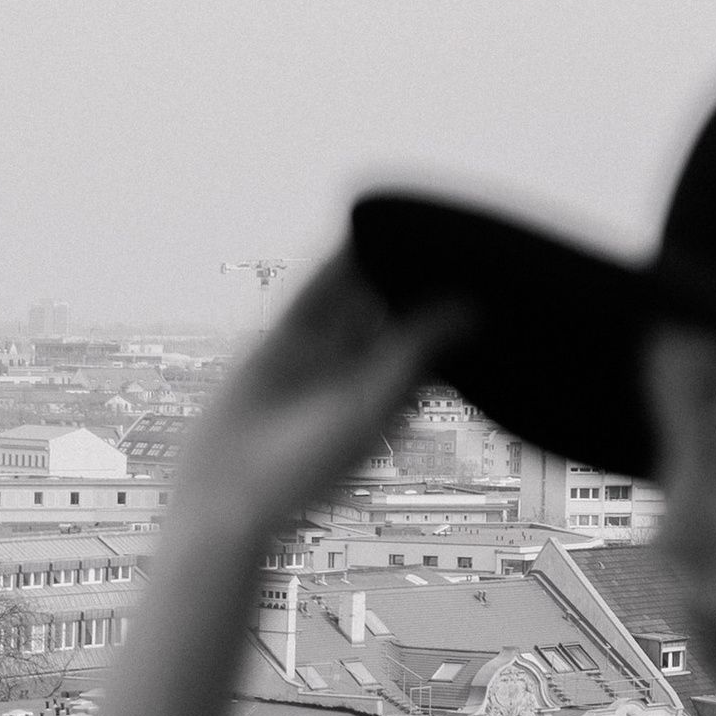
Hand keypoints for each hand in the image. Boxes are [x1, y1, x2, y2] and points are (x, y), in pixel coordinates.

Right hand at [171, 253, 467, 564]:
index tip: (484, 269)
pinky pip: (316, 293)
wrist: (231, 489)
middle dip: (420, 278)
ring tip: (411, 226)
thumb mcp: (375, 401)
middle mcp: (361, 372)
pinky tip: (355, 236)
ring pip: (359, 297)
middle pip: (398, 311)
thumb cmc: (307, 467)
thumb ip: (418, 352)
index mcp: (395, 394)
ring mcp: (324, 355)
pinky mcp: (286, 340)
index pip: (435, 338)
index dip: (456, 305)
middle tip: (450, 237)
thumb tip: (472, 311)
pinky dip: (336, 265)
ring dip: (380, 264)